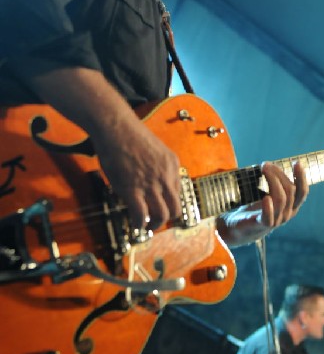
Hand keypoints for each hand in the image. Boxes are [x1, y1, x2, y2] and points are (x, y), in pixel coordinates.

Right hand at [93, 116, 181, 230]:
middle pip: (176, 208)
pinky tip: (135, 226)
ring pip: (162, 215)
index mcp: (172, 165)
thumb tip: (150, 181)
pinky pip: (141, 215)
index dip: (168, 202)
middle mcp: (166, 176)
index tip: (158, 205)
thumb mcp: (153, 149)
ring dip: (155, 225)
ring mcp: (151, 184)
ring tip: (146, 227)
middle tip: (156, 221)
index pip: (177, 192)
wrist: (116, 126)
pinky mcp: (133, 189)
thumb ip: (156, 165)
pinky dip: (139, 224)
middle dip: (166, 218)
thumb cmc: (128, 134)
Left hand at [217, 161, 308, 245]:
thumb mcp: (268, 194)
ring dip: (272, 181)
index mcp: (291, 206)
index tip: (296, 163)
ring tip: (263, 170)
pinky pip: (269, 217)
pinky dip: (269, 207)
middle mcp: (287, 214)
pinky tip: (265, 198)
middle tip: (266, 164)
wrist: (240, 227)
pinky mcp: (263, 224)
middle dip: (278, 174)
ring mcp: (276, 220)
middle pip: (289, 191)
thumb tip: (270, 165)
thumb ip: (274, 184)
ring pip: (280, 199)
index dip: (301, 178)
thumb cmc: (255, 208)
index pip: (302, 192)